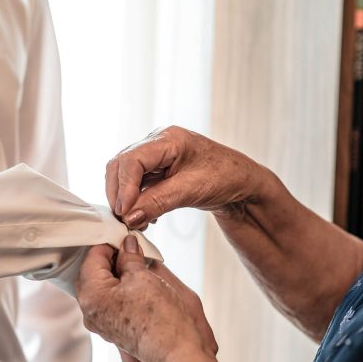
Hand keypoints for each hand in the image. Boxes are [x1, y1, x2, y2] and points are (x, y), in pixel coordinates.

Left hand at [77, 235, 216, 361]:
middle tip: (134, 251)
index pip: (93, 257)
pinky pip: (112, 303)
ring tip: (141, 268)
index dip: (111, 244)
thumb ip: (130, 257)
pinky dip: (123, 290)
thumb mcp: (144, 277)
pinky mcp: (113, 330)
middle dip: (114, 260)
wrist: (176, 352)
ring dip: (120, 275)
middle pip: (95, 273)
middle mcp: (90, 311)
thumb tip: (127, 245)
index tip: (126, 238)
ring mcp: (101, 323)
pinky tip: (141, 286)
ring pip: (104, 288)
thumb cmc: (160, 317)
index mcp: (91, 295)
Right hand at [105, 126, 263, 228]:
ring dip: (126, 200)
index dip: (124, 187)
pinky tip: (146, 217)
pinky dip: (135, 202)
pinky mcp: (158, 172)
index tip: (125, 212)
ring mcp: (156, 158)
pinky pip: (136, 186)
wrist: (243, 185)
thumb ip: (158, 201)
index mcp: (168, 139)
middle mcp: (157, 144)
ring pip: (125, 176)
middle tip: (125, 220)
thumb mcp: (192, 190)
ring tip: (136, 222)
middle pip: (121, 165)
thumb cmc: (227, 178)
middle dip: (119, 194)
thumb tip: (129, 217)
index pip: (132, 159)